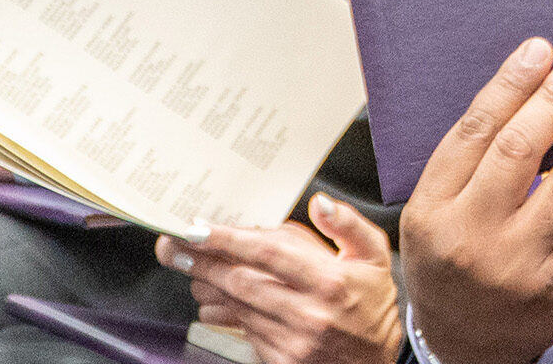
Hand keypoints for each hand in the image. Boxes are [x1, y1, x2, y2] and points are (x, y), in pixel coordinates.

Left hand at [157, 196, 403, 363]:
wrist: (378, 362)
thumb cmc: (372, 305)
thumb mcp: (375, 256)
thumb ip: (348, 225)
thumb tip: (321, 204)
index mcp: (329, 282)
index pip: (268, 254)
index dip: (228, 239)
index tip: (198, 228)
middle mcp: (308, 314)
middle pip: (241, 282)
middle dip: (202, 262)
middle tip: (174, 245)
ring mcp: (292, 341)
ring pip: (235, 307)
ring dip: (206, 286)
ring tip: (188, 267)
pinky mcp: (281, 360)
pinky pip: (241, 331)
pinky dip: (222, 312)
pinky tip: (212, 299)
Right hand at [398, 40, 552, 363]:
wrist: (468, 350)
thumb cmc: (448, 268)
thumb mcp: (428, 216)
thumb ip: (463, 164)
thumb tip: (519, 91)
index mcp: (432, 212)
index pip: (473, 135)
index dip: (509, 87)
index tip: (538, 52)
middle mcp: (474, 237)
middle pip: (520, 153)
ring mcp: (521, 263)